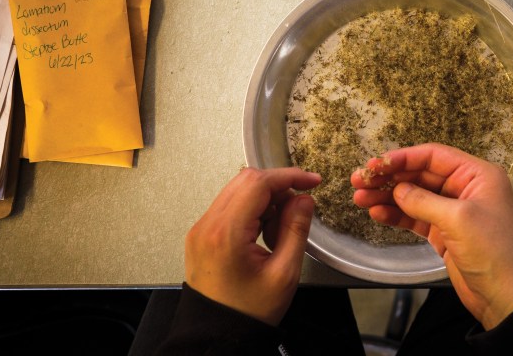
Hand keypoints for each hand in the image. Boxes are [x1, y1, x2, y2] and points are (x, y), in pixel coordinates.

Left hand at [185, 167, 319, 325]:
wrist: (217, 335)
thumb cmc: (248, 312)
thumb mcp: (284, 273)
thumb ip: (296, 230)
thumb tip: (304, 199)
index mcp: (226, 233)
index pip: (258, 183)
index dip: (289, 176)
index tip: (312, 181)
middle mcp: (207, 225)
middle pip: (246, 181)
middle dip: (278, 187)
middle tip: (299, 207)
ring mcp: (201, 228)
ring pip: (238, 190)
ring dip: (265, 199)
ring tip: (280, 230)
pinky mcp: (202, 234)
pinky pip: (230, 205)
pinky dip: (252, 210)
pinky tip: (265, 233)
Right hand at [351, 143, 512, 329]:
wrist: (507, 297)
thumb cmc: (495, 253)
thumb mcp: (458, 220)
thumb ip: (423, 201)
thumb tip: (397, 189)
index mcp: (478, 175)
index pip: (434, 156)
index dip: (402, 158)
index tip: (376, 164)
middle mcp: (466, 188)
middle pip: (420, 174)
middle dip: (390, 177)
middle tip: (360, 180)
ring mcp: (454, 211)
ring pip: (414, 196)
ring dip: (387, 196)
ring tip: (360, 198)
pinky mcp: (444, 232)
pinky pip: (415, 217)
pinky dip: (396, 215)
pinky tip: (377, 213)